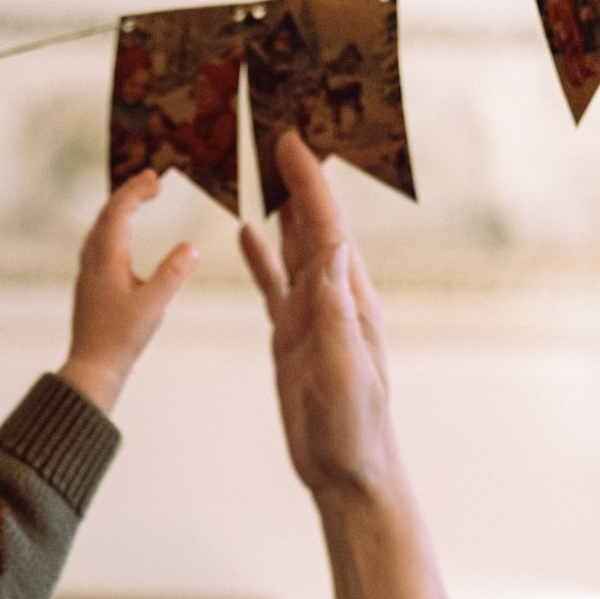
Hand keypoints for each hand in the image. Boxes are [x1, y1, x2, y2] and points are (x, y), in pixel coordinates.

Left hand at [58, 170, 197, 413]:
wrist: (93, 370)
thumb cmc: (121, 341)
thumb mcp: (153, 307)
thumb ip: (172, 274)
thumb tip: (191, 246)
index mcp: (107, 260)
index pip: (119, 211)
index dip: (136, 190)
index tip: (155, 177)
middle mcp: (92, 262)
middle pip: (106, 215)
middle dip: (129, 194)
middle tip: (151, 182)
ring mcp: (88, 275)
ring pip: (99, 230)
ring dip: (118, 211)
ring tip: (137, 203)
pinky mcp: (90, 288)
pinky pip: (98, 246)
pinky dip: (113, 231)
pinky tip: (121, 244)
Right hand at [242, 130, 467, 598]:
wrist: (347, 473)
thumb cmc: (352, 429)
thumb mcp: (343, 369)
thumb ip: (333, 313)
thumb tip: (328, 252)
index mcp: (349, 300)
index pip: (327, 227)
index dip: (310, 181)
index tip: (291, 138)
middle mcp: (334, 298)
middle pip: (314, 222)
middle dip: (299, 175)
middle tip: (277, 125)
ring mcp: (313, 316)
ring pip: (295, 245)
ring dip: (282, 204)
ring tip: (262, 161)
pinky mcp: (294, 338)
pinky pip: (276, 284)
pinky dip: (263, 254)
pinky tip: (247, 231)